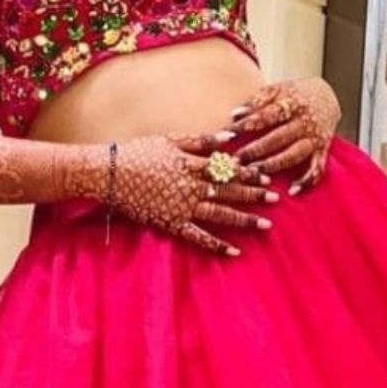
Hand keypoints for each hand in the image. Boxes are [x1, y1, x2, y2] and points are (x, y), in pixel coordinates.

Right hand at [104, 131, 278, 256]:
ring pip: (220, 214)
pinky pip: (198, 237)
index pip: (227, 169)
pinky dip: (216, 245)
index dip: (248, 173)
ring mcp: (183, 207)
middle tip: (276, 199)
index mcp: (193, 163)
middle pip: (229, 191)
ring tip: (265, 225)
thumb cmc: (139, 152)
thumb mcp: (171, 139)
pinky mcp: (172, 223)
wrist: (110, 173)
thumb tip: (230, 136)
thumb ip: (201, 140)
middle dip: (254, 195)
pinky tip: (234, 251)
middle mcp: (192, 186)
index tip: (267, 177)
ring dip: (244, 220)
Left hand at [228, 76, 340, 192]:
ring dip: (275, 165)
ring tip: (255, 174)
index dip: (247, 125)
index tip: (229, 134)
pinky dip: (307, 181)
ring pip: (294, 154)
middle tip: (236, 160)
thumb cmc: (295, 94)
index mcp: (291, 103)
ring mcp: (314, 137)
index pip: (266, 115)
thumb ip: (257, 101)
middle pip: (278, 138)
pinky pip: (317, 168)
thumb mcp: (277, 90)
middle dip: (257, 150)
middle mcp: (304, 121)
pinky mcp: (323, 150)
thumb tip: (235, 115)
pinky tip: (292, 190)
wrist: (328, 95)